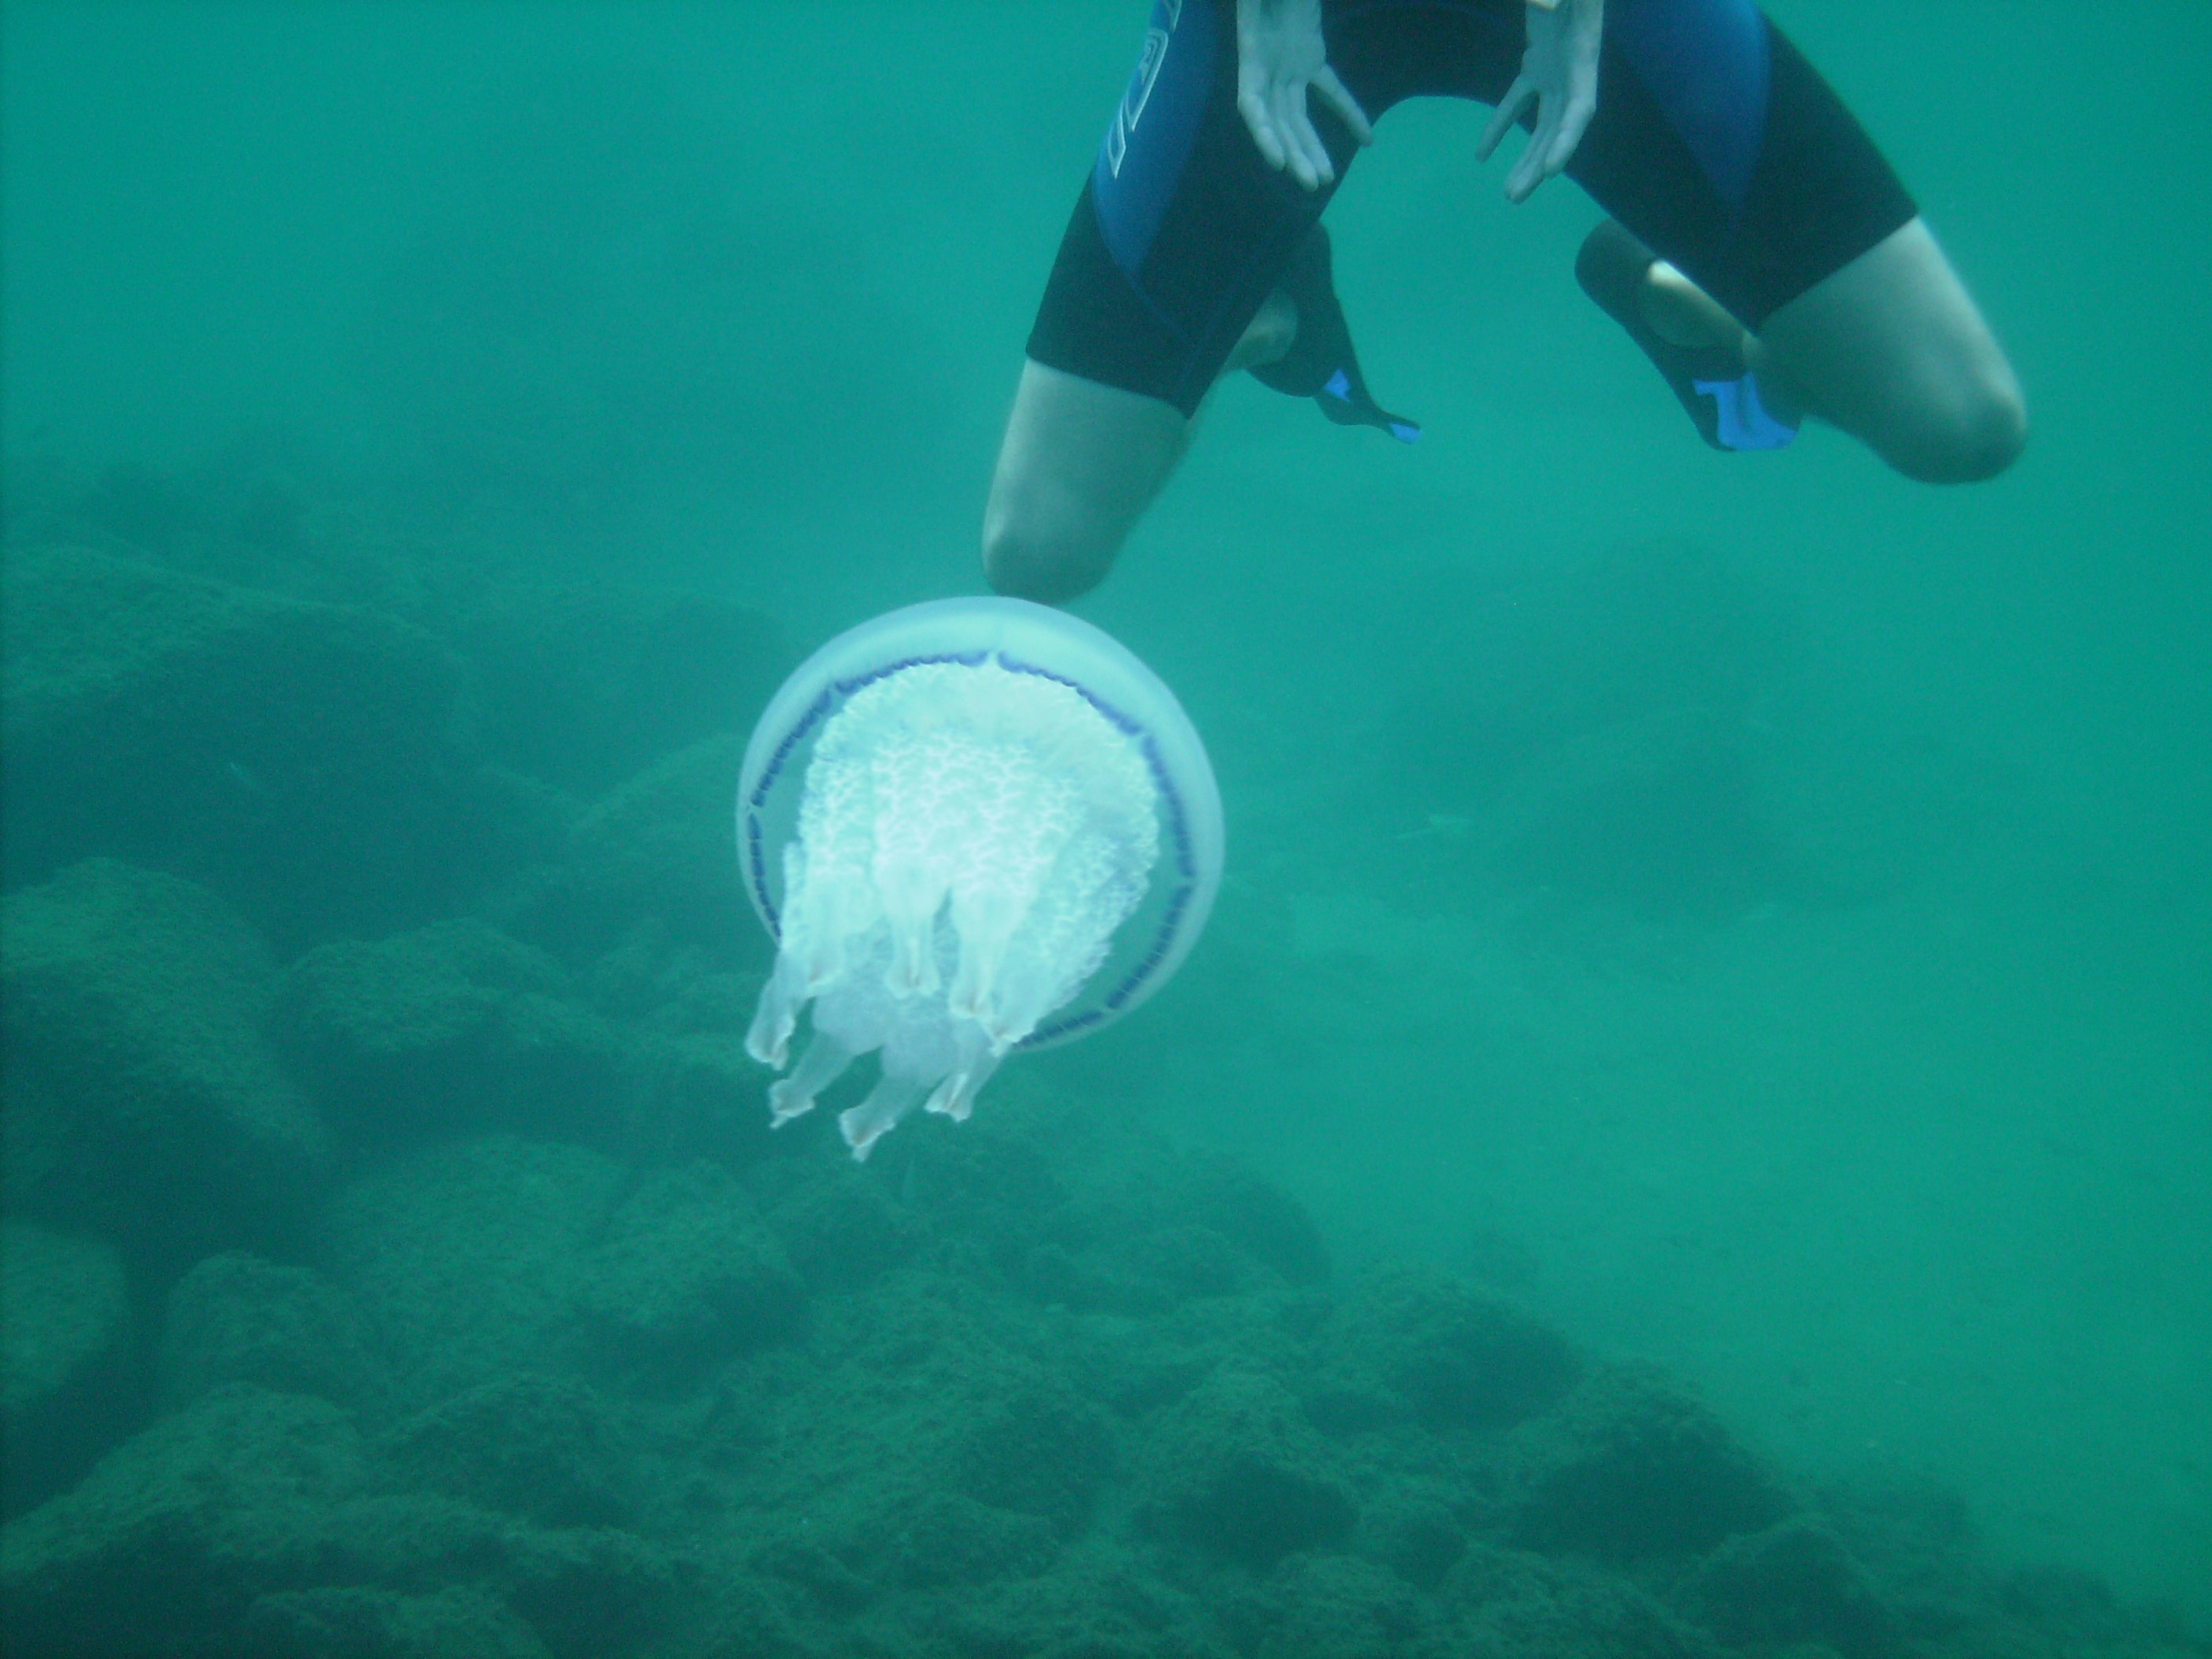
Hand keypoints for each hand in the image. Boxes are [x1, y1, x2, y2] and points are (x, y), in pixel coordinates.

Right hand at [1236, 0, 1373, 190]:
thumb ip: (1256, 4)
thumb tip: (1258, 6)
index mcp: (1252, 51)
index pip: (1252, 103)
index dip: (1263, 133)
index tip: (1278, 161)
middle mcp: (1267, 68)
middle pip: (1279, 120)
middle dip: (1294, 152)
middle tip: (1312, 182)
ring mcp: (1289, 65)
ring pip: (1299, 115)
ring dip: (1312, 146)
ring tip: (1327, 177)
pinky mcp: (1310, 58)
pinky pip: (1330, 90)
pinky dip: (1348, 112)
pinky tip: (1368, 138)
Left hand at [1476, 0, 1603, 202]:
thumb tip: (1544, 2)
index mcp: (1582, 57)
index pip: (1580, 108)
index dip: (1567, 141)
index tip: (1551, 170)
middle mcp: (1573, 72)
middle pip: (1558, 129)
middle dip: (1538, 165)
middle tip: (1514, 197)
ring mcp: (1555, 70)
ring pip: (1541, 125)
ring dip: (1526, 159)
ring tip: (1508, 193)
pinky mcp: (1537, 64)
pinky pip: (1518, 101)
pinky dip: (1500, 127)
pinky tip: (1480, 155)